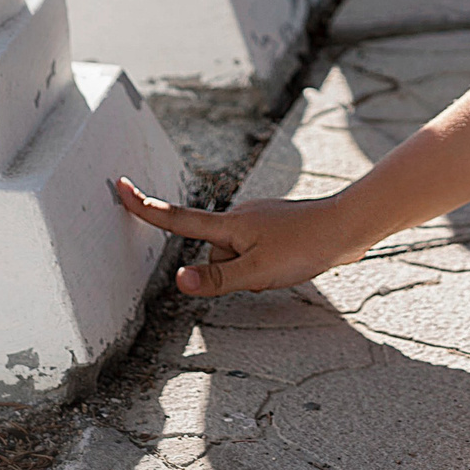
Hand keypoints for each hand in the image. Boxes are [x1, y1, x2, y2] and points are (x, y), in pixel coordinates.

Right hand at [113, 178, 365, 295]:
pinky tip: (291, 263)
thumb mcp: (257, 271)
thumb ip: (216, 280)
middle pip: (214, 255)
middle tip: (266, 272)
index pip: (178, 219)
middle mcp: (240, 218)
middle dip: (230, 272)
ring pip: (237, 258)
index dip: (147, 207)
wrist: (348, 226)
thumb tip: (178, 282)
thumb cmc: (306, 246)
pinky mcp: (274, 228)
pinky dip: (265, 265)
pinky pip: (256, 254)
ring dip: (252, 271)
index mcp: (230, 224)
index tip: (121, 188)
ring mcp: (258, 221)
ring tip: (282, 267)